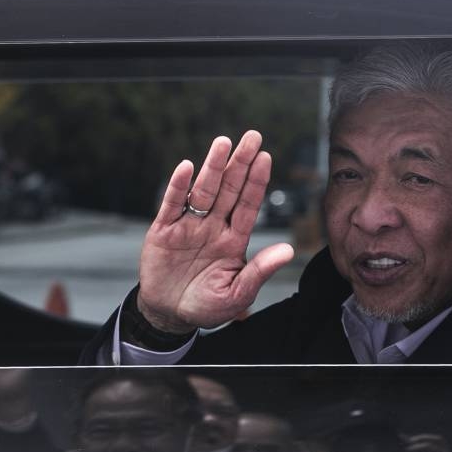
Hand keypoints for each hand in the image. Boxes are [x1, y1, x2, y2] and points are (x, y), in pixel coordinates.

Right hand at [136, 130, 293, 331]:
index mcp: (234, 240)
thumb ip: (259, 271)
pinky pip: (172, 204)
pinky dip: (178, 186)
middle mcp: (213, 227)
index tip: (265, 157)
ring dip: (212, 167)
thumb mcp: (237, 295)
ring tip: (223, 144)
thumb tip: (288, 250)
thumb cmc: (206, 305)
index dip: (256, 182)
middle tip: (252, 136)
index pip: (248, 205)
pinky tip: (186, 167)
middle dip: (240, 163)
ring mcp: (189, 226)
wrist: (169, 315)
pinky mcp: (164, 230)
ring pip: (203, 191)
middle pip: (229, 189)